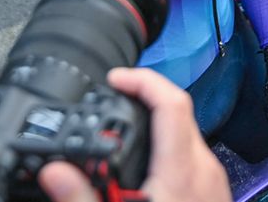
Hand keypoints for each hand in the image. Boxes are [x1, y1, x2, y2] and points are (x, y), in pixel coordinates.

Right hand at [36, 68, 229, 201]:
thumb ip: (81, 198)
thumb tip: (54, 173)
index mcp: (182, 172)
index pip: (171, 101)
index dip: (142, 80)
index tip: (115, 78)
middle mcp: (204, 171)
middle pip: (179, 112)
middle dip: (145, 99)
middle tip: (112, 98)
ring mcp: (213, 185)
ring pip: (186, 136)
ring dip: (156, 125)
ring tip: (122, 129)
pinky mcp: (213, 197)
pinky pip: (191, 158)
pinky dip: (166, 149)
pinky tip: (143, 168)